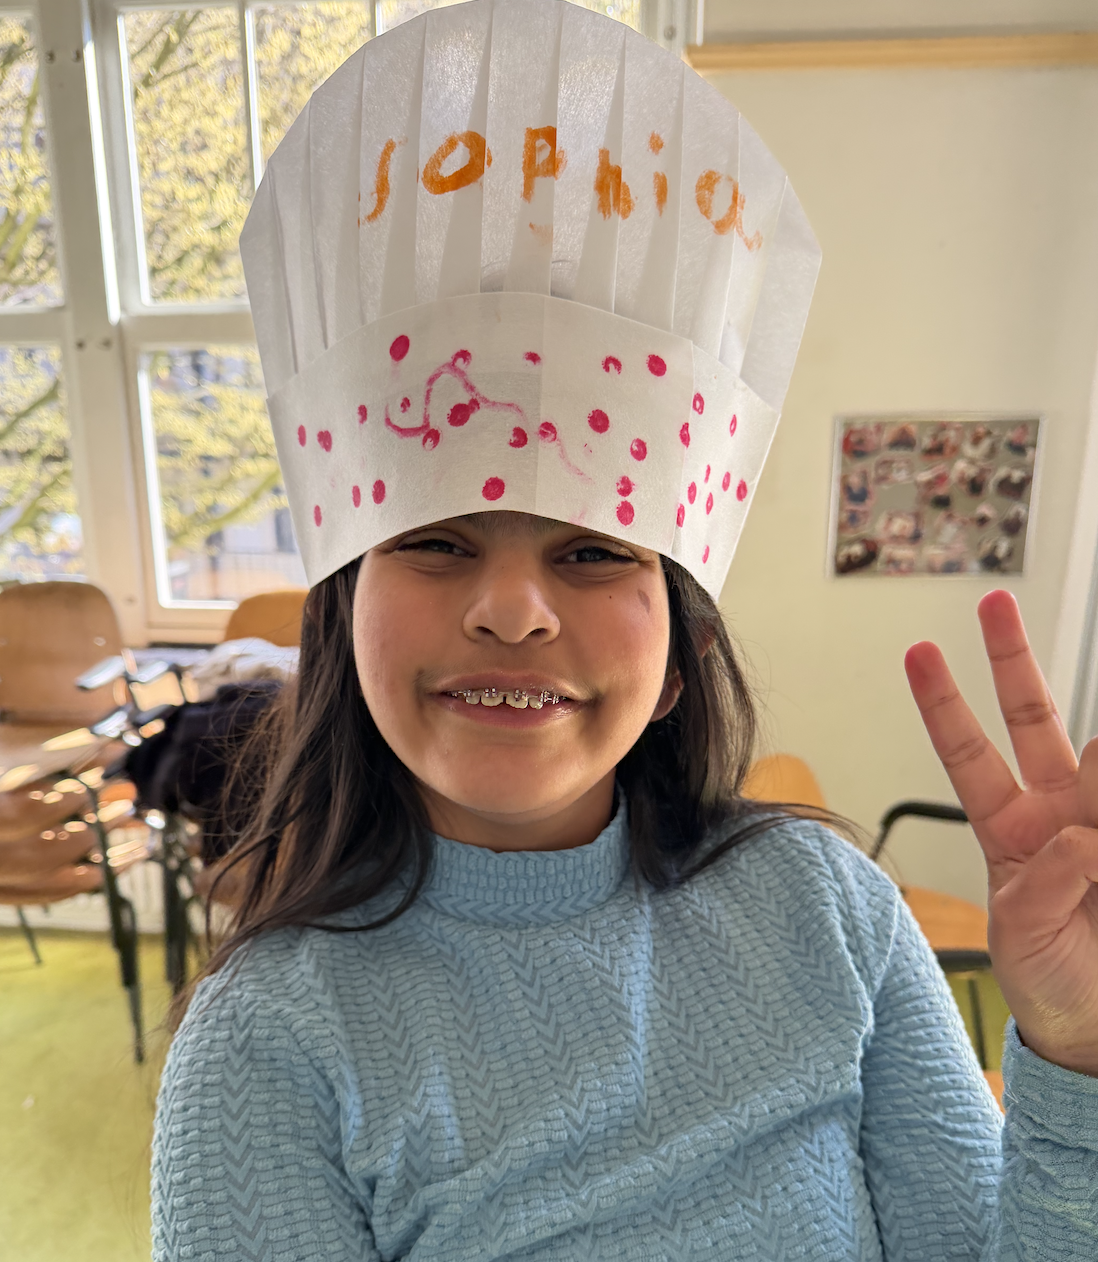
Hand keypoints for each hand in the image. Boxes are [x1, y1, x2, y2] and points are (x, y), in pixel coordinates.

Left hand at [905, 590, 1097, 1077]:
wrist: (1095, 1031)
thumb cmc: (1045, 982)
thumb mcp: (1020, 936)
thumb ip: (1041, 887)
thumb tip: (1079, 838)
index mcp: (1007, 828)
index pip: (967, 751)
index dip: (943, 704)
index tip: (920, 653)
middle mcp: (1055, 812)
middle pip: (1032, 719)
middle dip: (1011, 661)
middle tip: (995, 605)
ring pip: (1095, 758)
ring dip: (1092, 753)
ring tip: (1088, 781)